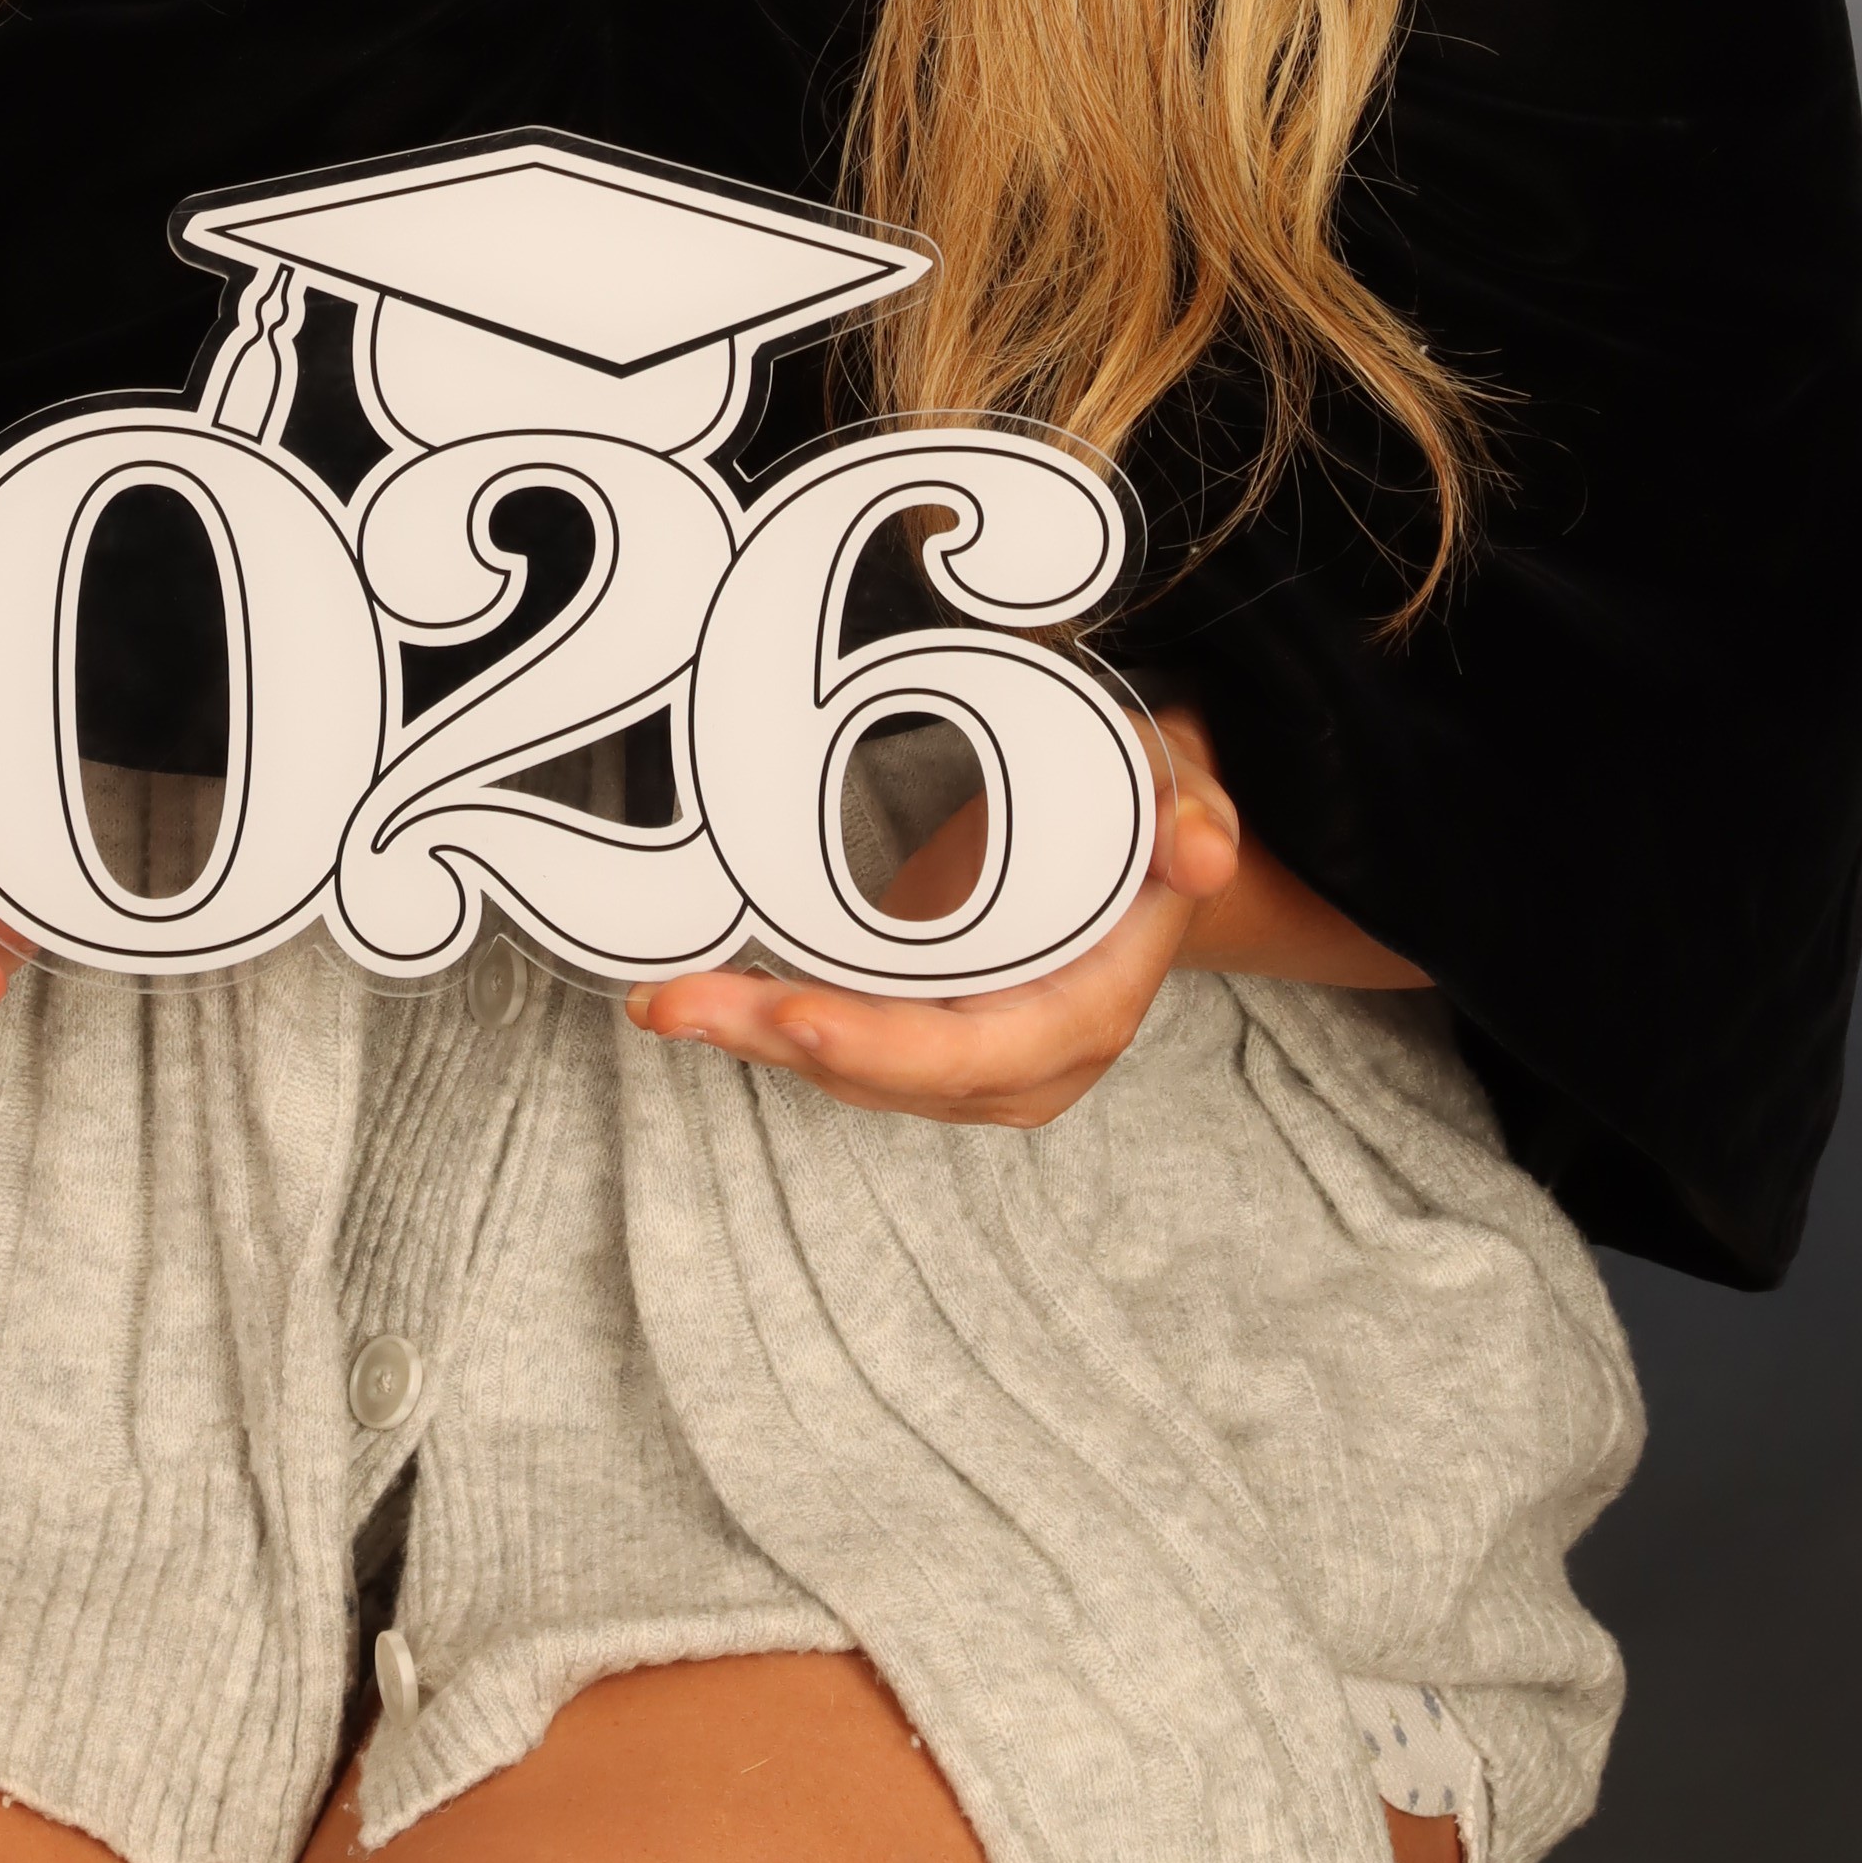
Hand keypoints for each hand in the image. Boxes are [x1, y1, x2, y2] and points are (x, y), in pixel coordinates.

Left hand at [624, 705, 1248, 1129]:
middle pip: (893, 1076)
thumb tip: (1200, 855)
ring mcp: (967, 1059)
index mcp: (1090, 1011)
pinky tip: (689, 996)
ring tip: (661, 999)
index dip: (890, 1049)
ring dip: (751, 1039)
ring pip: (848, 1069)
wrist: (1126, 835)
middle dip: (781, 1045)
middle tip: (679, 1004)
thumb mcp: (1179, 787)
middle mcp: (1026, 1063)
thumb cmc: (1144, 803)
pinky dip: (762, 1024)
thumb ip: (1191, 816)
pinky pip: (837, 1045)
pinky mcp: (919, 1036)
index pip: (984, 1055)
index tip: (799, 1016)